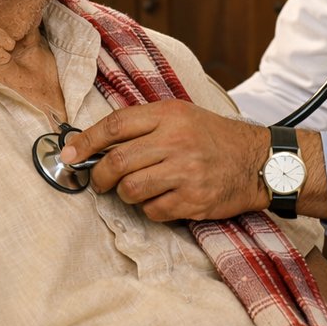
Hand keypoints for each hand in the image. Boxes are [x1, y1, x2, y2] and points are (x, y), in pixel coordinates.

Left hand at [59, 100, 267, 220]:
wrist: (257, 161)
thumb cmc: (212, 137)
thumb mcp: (181, 116)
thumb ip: (142, 125)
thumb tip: (94, 143)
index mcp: (169, 115)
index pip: (115, 125)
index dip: (86, 141)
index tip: (69, 154)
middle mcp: (176, 141)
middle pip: (117, 162)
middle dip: (99, 176)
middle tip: (98, 182)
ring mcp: (185, 172)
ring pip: (131, 190)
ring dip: (124, 194)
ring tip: (134, 189)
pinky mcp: (193, 200)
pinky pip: (153, 211)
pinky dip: (149, 209)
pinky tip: (162, 199)